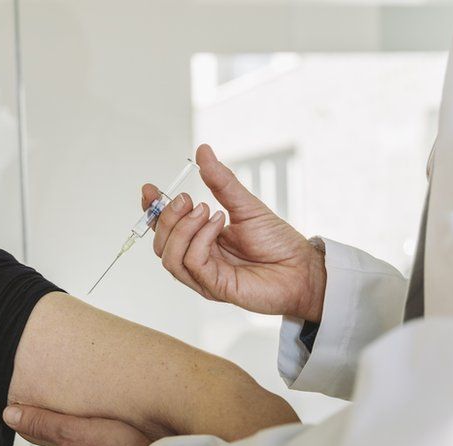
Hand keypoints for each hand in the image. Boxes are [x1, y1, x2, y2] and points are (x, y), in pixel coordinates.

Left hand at [3, 404, 150, 445]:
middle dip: (89, 431)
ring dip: (108, 439)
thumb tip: (10, 415)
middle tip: (98, 415)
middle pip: (82, 445)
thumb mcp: (70, 429)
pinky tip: (132, 438)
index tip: (76, 413)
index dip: (69, 422)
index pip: (62, 438)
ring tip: (117, 425)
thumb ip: (42, 423)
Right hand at [143, 143, 326, 321]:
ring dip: (183, 228)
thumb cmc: (277, 242)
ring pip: (169, 256)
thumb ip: (221, 182)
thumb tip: (203, 152)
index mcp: (200, 241)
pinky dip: (200, 239)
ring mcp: (203, 276)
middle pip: (160, 243)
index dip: (153, 210)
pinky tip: (218, 224)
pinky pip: (192, 262)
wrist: (302, 268)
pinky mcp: (214, 287)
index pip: (164, 229)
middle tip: (189, 199)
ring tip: (207, 210)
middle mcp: (197, 260)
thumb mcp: (245, 204)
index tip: (150, 190)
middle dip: (168, 217)